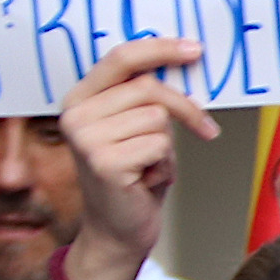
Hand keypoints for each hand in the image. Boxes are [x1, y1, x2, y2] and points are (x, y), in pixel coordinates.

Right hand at [53, 38, 216, 279]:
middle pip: (149, 88)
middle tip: (203, 128)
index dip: (160, 49)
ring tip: (149, 165)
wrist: (118, 231)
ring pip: (157, 118)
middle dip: (184, 109)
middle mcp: (76, 114)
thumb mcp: (139, 127)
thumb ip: (147, 97)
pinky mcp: (103, 162)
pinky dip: (164, 165)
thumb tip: (185, 60)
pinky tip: (145, 180)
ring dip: (167, 145)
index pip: (121, 58)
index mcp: (81, 98)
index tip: (195, 50)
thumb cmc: (134, 177)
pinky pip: (159, 145)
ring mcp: (86, 138)